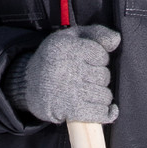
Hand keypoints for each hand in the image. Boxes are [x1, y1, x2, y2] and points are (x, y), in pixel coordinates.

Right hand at [5, 25, 119, 124]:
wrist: (29, 84)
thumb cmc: (55, 59)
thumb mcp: (70, 37)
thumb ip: (95, 33)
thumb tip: (116, 39)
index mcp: (67, 48)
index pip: (101, 55)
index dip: (101, 59)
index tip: (92, 62)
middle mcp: (68, 68)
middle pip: (104, 76)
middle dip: (101, 78)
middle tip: (89, 79)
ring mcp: (69, 91)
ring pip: (104, 95)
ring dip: (103, 96)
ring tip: (92, 92)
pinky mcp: (70, 110)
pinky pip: (98, 113)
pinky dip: (107, 113)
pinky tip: (110, 111)